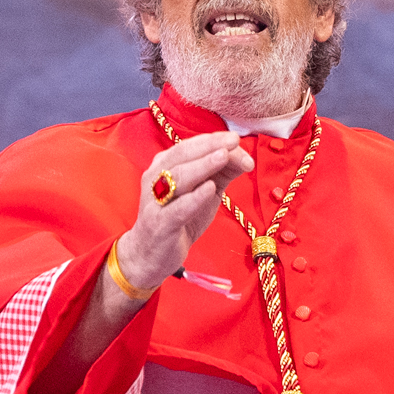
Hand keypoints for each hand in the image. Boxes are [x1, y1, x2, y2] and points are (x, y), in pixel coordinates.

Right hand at [112, 132, 252, 293]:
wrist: (150, 253)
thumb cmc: (178, 218)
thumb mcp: (202, 192)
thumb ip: (220, 173)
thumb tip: (244, 157)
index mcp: (165, 166)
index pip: (190, 146)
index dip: (214, 140)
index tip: (236, 139)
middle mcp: (156, 178)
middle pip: (183, 155)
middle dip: (210, 146)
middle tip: (233, 141)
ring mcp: (156, 201)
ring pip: (178, 177)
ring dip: (202, 165)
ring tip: (223, 156)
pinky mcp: (160, 224)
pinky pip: (177, 209)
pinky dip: (194, 197)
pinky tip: (210, 188)